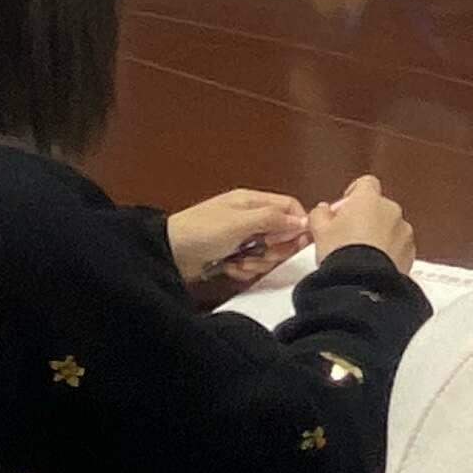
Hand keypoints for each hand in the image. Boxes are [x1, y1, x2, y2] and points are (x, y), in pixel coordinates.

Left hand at [168, 188, 308, 284]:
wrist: (168, 254)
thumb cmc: (200, 231)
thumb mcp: (240, 223)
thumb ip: (273, 220)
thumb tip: (303, 221)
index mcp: (252, 201)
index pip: (290, 207)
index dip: (298, 225)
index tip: (297, 243)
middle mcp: (250, 217)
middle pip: (283, 234)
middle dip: (275, 250)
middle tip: (261, 254)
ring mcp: (242, 238)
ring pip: (269, 253)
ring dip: (258, 263)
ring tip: (239, 262)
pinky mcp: (235, 256)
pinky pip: (253, 265)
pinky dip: (245, 270)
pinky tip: (229, 268)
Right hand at [308, 175, 416, 270]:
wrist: (362, 282)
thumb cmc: (341, 252)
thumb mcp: (319, 230)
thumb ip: (320, 214)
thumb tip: (323, 210)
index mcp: (368, 199)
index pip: (365, 183)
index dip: (354, 194)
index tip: (344, 209)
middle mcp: (391, 210)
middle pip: (378, 206)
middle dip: (366, 217)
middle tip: (348, 236)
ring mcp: (404, 231)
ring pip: (390, 227)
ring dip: (379, 235)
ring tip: (361, 254)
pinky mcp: (411, 251)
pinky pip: (399, 245)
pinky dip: (389, 251)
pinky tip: (373, 264)